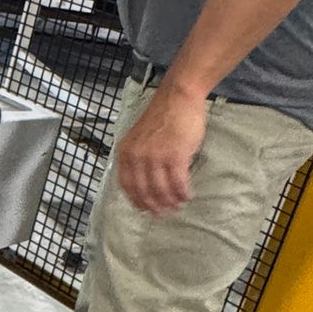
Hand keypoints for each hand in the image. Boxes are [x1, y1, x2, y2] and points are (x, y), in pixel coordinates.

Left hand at [115, 82, 205, 214]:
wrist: (177, 98)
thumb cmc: (162, 118)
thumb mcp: (140, 138)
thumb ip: (138, 158)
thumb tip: (144, 182)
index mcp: (125, 152)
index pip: (126, 185)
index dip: (136, 201)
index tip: (145, 210)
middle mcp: (137, 156)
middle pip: (143, 191)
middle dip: (154, 206)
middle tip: (165, 213)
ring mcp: (155, 157)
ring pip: (161, 190)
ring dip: (171, 201)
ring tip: (178, 205)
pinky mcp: (174, 156)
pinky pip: (178, 183)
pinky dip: (183, 192)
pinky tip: (187, 195)